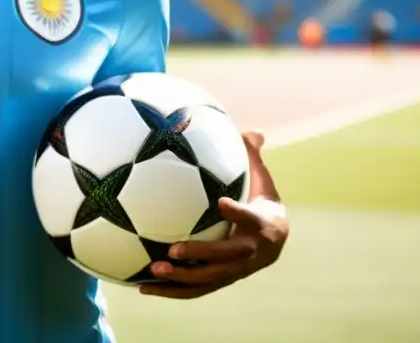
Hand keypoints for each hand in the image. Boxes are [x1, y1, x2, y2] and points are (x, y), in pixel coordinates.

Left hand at [139, 131, 289, 298]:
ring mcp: (236, 271)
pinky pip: (196, 290)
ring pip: (210, 278)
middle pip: (226, 257)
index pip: (252, 219)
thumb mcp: (262, 180)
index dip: (238, 213)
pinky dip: (172, 290)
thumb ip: (253, 157)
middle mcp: (252, 253)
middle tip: (174, 248)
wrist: (275, 242)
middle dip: (201, 254)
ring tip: (155, 269)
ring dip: (182, 277)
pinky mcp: (221, 280)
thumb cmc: (261, 202)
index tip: (222, 203)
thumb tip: (251, 130)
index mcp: (263, 225)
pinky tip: (144, 287)